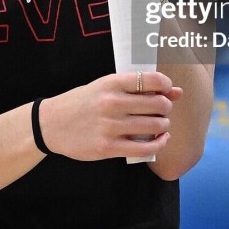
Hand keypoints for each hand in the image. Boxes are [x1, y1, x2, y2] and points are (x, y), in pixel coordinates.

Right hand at [39, 71, 181, 160]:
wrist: (51, 124)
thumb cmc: (82, 102)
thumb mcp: (105, 87)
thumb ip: (138, 88)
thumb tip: (177, 92)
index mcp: (111, 83)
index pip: (152, 80)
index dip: (166, 85)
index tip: (165, 91)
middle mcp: (111, 102)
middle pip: (158, 105)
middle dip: (165, 108)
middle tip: (161, 111)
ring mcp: (110, 126)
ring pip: (155, 126)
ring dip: (163, 126)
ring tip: (158, 125)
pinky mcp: (108, 147)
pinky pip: (145, 148)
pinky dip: (159, 144)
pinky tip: (159, 140)